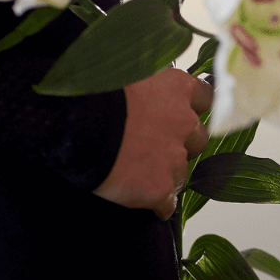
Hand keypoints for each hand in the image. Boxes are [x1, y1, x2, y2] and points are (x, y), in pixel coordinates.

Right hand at [94, 68, 212, 218]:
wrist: (74, 125)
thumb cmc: (90, 93)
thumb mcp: (124, 75)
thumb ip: (144, 86)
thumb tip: (141, 92)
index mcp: (175, 88)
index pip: (205, 97)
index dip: (192, 108)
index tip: (183, 112)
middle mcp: (183, 123)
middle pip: (198, 138)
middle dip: (182, 144)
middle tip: (155, 146)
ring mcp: (174, 158)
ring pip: (183, 172)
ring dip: (168, 174)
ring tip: (142, 175)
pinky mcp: (160, 189)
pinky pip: (168, 203)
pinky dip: (159, 204)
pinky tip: (146, 203)